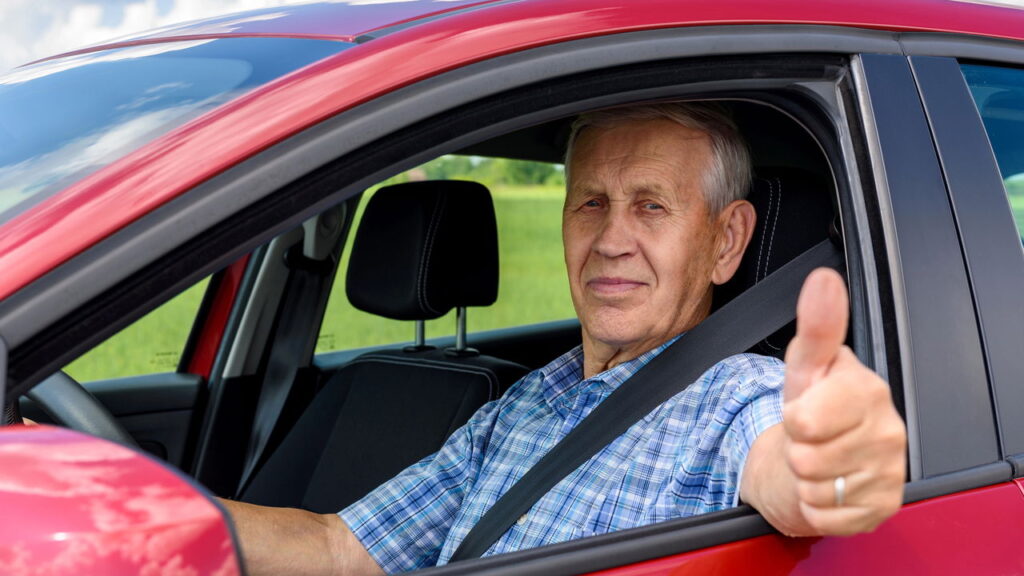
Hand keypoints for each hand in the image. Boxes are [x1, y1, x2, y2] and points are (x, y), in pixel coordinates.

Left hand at [781, 268, 905, 534]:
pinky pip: (828, 517)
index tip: (803, 410)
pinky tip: (830, 487)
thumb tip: (824, 280)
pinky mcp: (884, 506)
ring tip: (819, 462)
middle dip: (799, 451)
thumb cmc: (812, 409)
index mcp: (868, 389)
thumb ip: (816, 328)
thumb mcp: (804, 367)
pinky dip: (817, 508)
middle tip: (810, 440)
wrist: (818, 455)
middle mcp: (888, 429)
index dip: (794, 419)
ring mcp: (890, 470)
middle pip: (807, 459)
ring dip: (807, 481)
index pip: (806, 419)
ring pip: (817, 490)